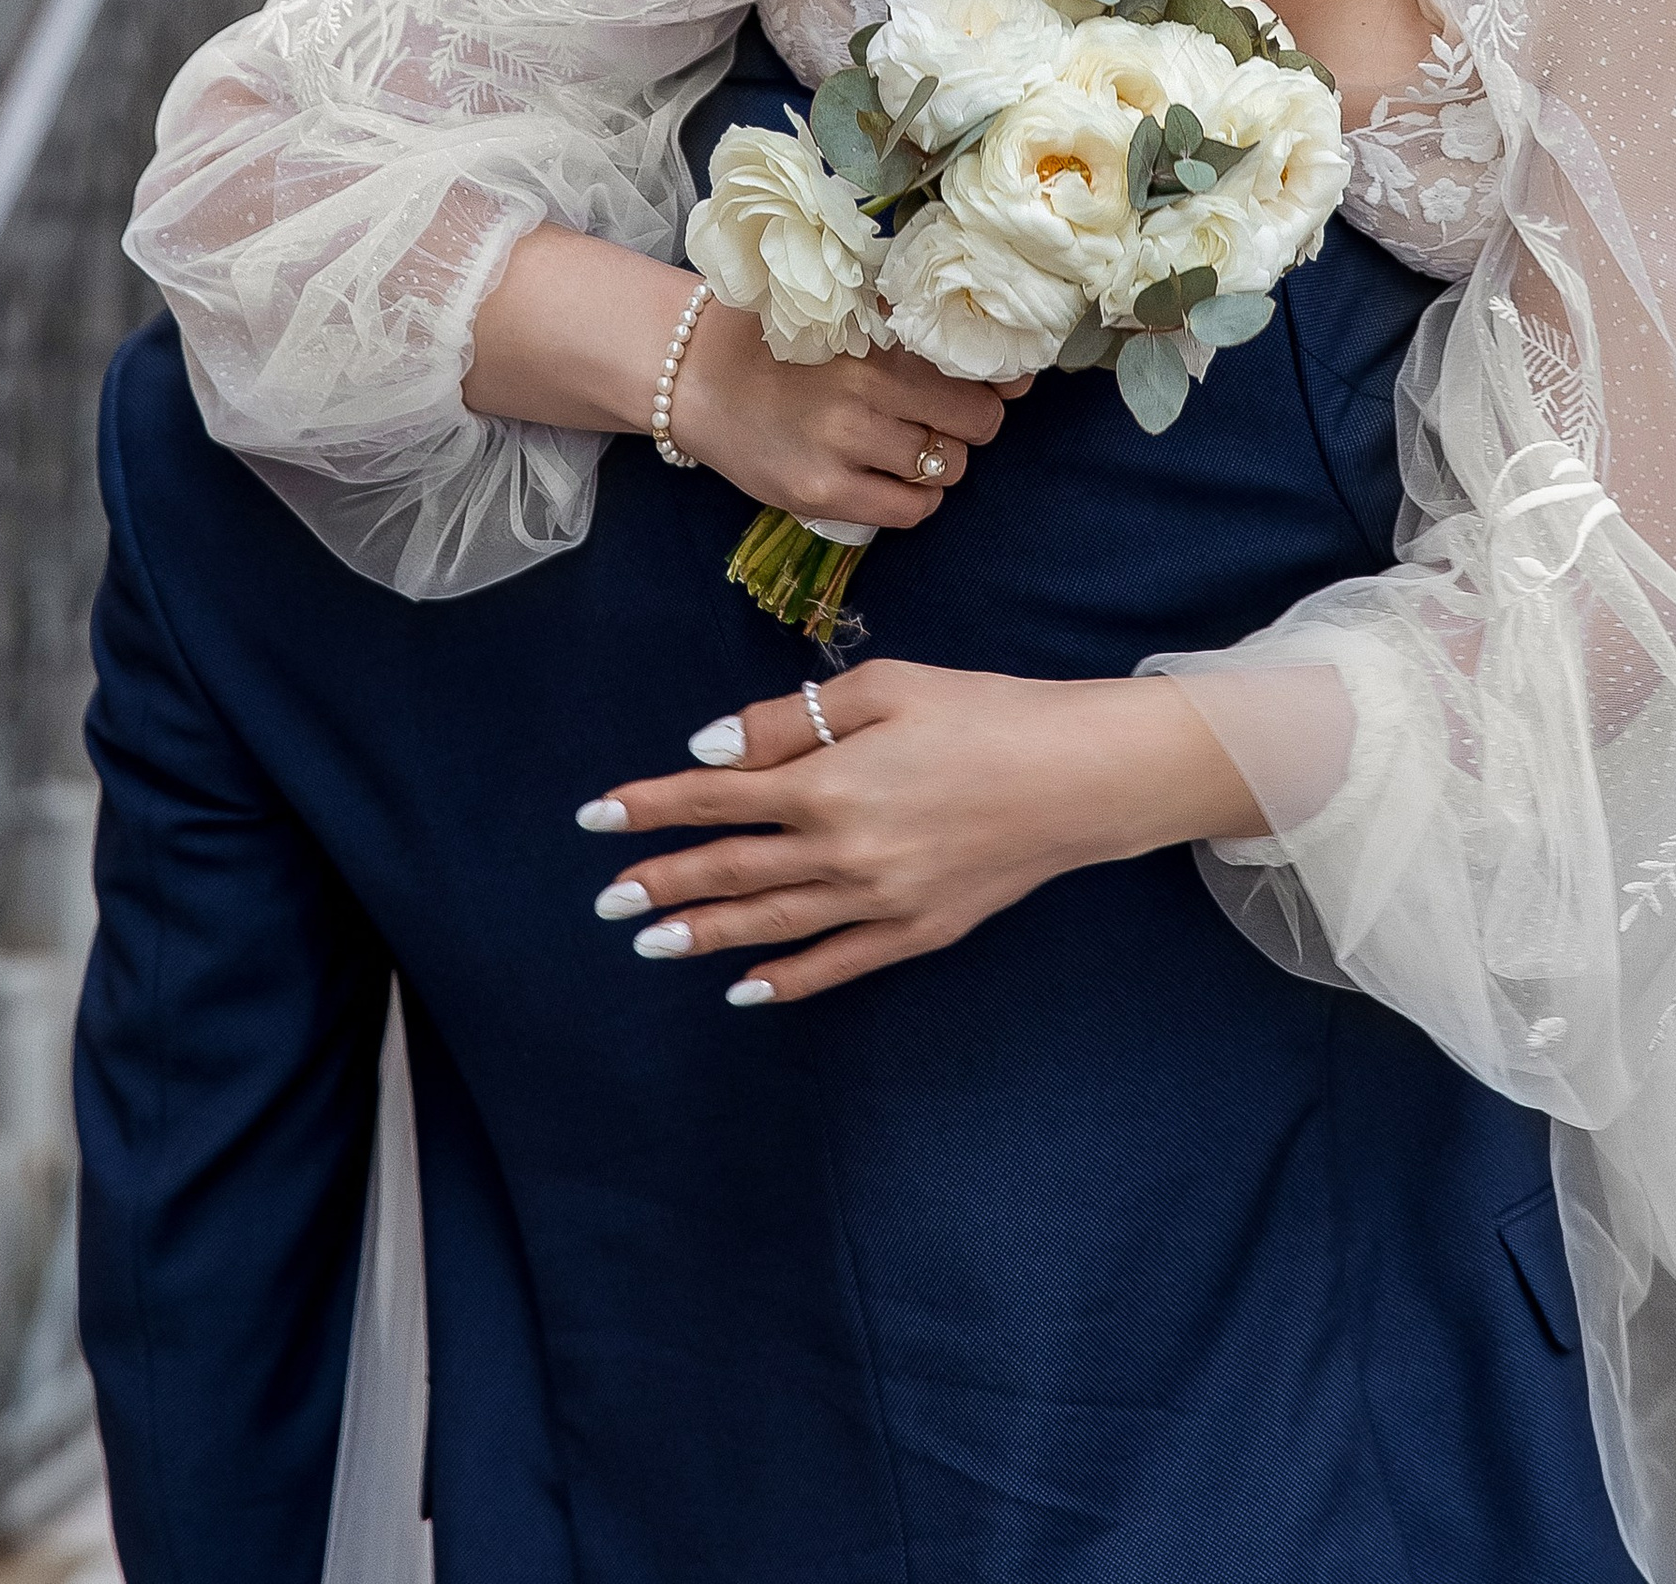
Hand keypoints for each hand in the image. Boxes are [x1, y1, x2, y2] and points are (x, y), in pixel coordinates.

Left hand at [579, 656, 1261, 1000]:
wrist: (1079, 776)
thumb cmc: (984, 711)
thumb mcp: (884, 685)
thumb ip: (790, 720)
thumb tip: (714, 751)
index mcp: (830, 782)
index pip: (716, 797)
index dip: (651, 805)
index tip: (596, 815)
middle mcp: (844, 852)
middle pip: (732, 868)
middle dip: (662, 879)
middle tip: (605, 898)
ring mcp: (881, 902)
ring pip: (771, 924)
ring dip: (705, 933)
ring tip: (650, 943)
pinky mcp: (918, 932)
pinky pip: (837, 964)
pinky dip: (787, 980)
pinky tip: (744, 989)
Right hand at [669, 310, 1023, 534]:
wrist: (694, 377)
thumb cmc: (776, 338)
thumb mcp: (842, 311)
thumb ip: (907, 320)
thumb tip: (998, 347)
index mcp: (877, 335)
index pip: (976, 366)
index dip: (1002, 378)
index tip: (1005, 382)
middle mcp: (866, 388)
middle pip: (977, 422)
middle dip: (971, 422)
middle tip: (944, 416)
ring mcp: (843, 444)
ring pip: (947, 468)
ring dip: (940, 459)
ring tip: (910, 445)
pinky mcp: (821, 492)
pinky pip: (909, 510)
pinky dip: (916, 499)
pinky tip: (894, 480)